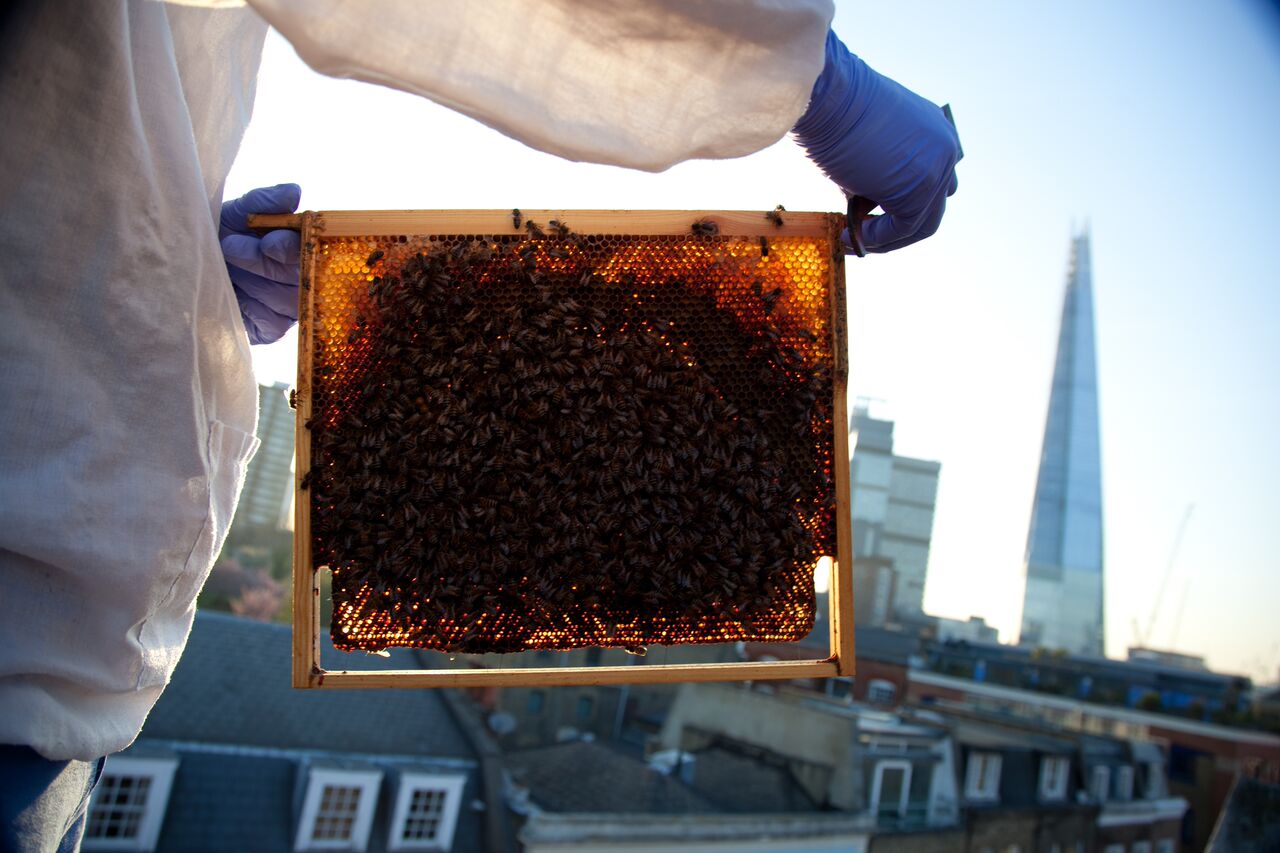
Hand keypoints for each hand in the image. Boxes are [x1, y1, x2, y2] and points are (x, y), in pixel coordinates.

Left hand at [220, 183, 301, 343]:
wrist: (185, 263)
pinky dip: (253, 309)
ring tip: (225, 269)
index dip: (290, 248)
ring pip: (288, 299)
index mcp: (301, 247)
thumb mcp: (235, 213)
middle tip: (229, 246)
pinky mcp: (273, 329)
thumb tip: (293, 192)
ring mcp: (290, 305)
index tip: (269, 241)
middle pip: (299, 276)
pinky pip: (275, 324)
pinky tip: (234, 296)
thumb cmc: (216, 234)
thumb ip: (263, 201)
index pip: (311, 250)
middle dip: (262, 261)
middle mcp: (302, 277)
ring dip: (254, 283)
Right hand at [794, 31, 960, 252]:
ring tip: (855, 240)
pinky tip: (853, 236)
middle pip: (932, 205)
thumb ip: (878, 173)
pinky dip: (879, 239)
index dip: (902, 203)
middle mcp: (944, 148)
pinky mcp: (919, 190)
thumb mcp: (867, 143)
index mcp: (935, 130)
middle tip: (866, 236)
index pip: (931, 180)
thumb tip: (866, 206)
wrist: (828, 94)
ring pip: (922, 222)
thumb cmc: (835, 111)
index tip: (872, 216)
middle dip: (898, 227)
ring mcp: (936, 169)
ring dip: (888, 238)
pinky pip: (903, 228)